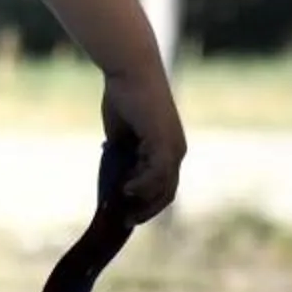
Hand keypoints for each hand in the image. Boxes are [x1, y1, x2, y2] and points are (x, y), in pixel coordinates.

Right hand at [100, 64, 184, 223]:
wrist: (130, 70)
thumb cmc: (124, 96)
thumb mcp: (121, 134)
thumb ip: (122, 156)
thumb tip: (115, 178)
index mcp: (167, 148)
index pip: (163, 186)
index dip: (147, 203)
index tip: (127, 214)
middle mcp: (175, 150)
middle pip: (166, 193)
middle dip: (146, 210)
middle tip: (125, 222)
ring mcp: (172, 146)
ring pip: (163, 187)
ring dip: (143, 202)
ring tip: (122, 211)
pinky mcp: (164, 141)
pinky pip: (156, 173)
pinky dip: (142, 185)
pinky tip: (125, 190)